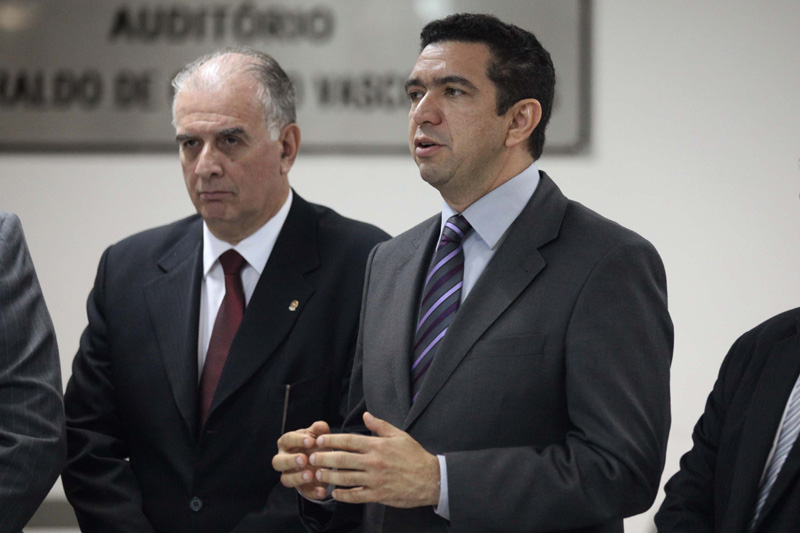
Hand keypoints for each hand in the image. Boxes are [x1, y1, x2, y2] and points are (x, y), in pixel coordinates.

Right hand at [272, 420, 331, 499]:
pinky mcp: (300, 487)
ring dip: (297, 478)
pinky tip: (322, 491)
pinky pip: (304, 492)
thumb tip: (320, 426)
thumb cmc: (315, 443)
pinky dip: (313, 492)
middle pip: (278, 461)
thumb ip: (319, 430)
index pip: (287, 440)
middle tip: (304, 459)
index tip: (310, 441)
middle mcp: (284, 459)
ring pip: (285, 479)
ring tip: (310, 475)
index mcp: (287, 443)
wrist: (321, 459)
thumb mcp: (318, 435)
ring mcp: (290, 474)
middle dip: (290, 460)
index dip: (297, 440)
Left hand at [310, 412, 439, 507]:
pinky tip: (334, 493)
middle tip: (311, 458)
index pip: (349, 441)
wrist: (430, 479)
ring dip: (329, 476)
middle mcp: (374, 462)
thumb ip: (380, 425)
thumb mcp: (399, 435)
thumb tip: (366, 415)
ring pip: (345, 478)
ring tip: (318, 474)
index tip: (319, 440)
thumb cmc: (414, 456)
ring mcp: (375, 479)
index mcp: (378, 445)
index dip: (331, 440)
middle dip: (324, 458)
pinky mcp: (378, 495)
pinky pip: (356, 496)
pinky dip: (343, 496)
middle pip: (342, 459)